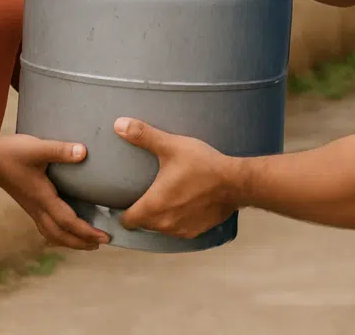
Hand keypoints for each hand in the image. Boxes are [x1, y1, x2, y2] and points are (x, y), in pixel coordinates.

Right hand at [0, 134, 110, 249]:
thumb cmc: (12, 153)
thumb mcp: (38, 148)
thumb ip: (60, 150)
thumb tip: (83, 152)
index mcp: (42, 198)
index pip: (67, 221)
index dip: (86, 231)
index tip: (104, 237)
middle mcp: (37, 208)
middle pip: (60, 235)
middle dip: (81, 242)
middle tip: (101, 243)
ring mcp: (32, 208)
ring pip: (53, 234)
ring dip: (71, 241)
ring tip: (88, 242)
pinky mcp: (30, 205)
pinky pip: (47, 227)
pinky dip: (60, 234)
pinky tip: (67, 229)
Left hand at [113, 118, 242, 238]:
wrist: (235, 182)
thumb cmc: (202, 165)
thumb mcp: (171, 146)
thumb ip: (143, 135)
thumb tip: (119, 124)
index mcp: (154, 206)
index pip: (127, 221)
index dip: (122, 212)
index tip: (122, 202)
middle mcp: (165, 224)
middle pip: (143, 223)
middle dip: (141, 212)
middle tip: (143, 194)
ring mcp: (182, 230)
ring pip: (161, 227)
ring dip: (159, 217)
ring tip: (163, 199)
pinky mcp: (197, 231)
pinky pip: (178, 229)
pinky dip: (177, 219)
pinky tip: (183, 204)